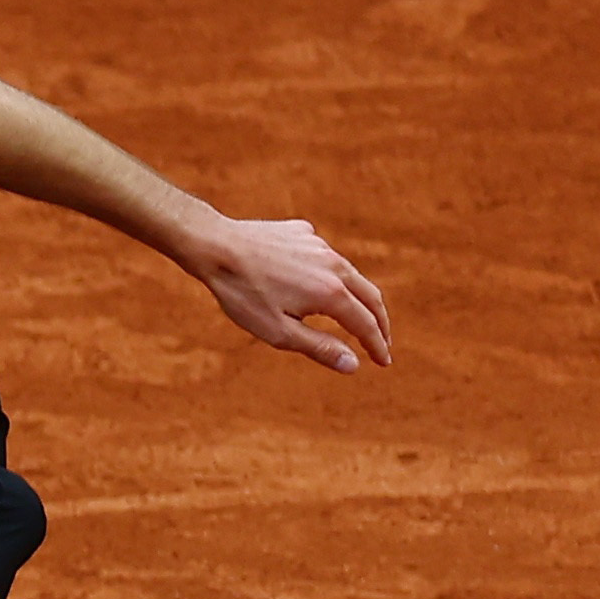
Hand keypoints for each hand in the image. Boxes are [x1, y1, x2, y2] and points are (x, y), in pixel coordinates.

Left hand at [185, 214, 392, 373]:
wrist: (216, 247)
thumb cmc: (242, 294)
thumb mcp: (278, 331)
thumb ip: (319, 347)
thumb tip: (354, 365)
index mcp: (332, 293)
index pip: (366, 324)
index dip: (377, 346)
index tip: (384, 362)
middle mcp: (334, 265)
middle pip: (370, 296)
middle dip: (380, 322)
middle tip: (382, 342)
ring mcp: (320, 245)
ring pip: (350, 274)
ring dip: (359, 297)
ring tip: (358, 315)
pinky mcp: (304, 233)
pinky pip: (324, 256)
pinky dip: (330, 274)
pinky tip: (318, 283)